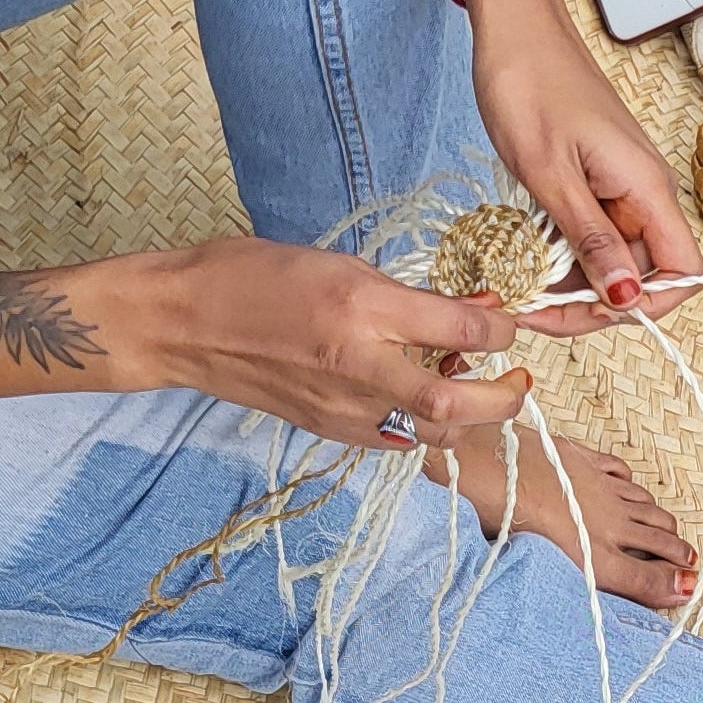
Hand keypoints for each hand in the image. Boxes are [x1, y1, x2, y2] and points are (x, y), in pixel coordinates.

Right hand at [114, 236, 528, 444]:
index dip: (503, 331)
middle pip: (456, 406)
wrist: (182, 322)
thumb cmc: (254, 275)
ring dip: (465, 416)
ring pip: (430, 433)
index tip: (511, 326)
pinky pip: (393, 439)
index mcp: (363, 309)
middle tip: (519, 383)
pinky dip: (421, 426)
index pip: (462, 331)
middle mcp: (357, 365)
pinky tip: (418, 400)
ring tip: (468, 386)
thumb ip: (411, 293)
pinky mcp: (326, 429)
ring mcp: (340, 406)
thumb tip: (476, 308)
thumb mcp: (341, 264)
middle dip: (504, 400)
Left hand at [464, 0, 702, 332]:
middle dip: (590, 305)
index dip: (643, 306)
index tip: (583, 312)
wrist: (514, 29)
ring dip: (567, 285)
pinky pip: (589, 237)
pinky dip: (556, 257)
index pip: (682, 275)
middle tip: (529, 308)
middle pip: (642, 278)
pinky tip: (520, 259)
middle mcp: (643, 193)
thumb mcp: (550, 172)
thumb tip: (624, 299)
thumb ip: (589, 239)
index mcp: (647, 188)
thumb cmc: (529, 83)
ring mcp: (620, 190)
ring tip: (515, 285)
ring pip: (611, 262)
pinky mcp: (595, 184)